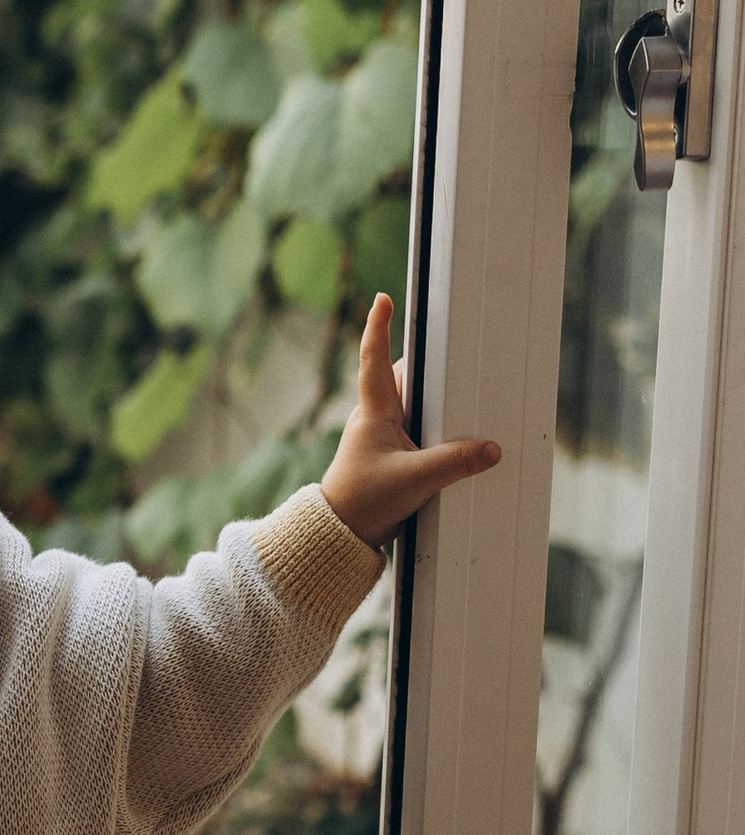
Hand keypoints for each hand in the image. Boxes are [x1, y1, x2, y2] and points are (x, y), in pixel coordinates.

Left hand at [320, 294, 501, 547]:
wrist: (341, 535)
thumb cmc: (365, 502)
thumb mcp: (415, 480)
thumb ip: (455, 463)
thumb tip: (492, 449)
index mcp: (374, 413)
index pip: (374, 360)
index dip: (378, 327)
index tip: (383, 299)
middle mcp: (376, 419)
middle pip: (403, 378)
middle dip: (426, 364)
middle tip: (450, 347)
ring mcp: (383, 439)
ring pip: (413, 406)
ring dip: (434, 398)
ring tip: (464, 389)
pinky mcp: (392, 459)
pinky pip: (418, 432)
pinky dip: (435, 426)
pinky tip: (456, 434)